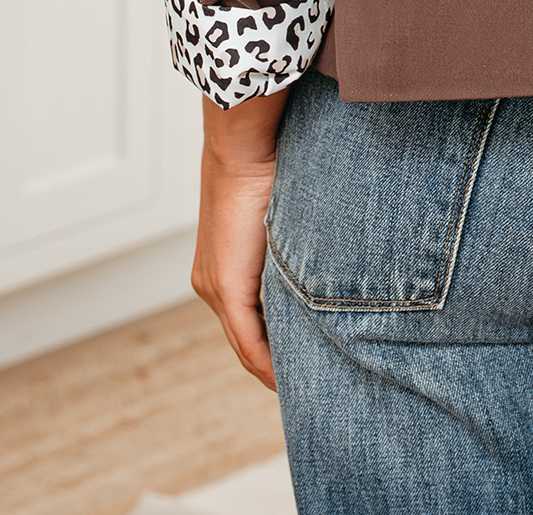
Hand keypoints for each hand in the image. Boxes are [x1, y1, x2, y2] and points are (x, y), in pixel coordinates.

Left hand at [192, 89, 291, 388]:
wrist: (244, 147)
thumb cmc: (269, 168)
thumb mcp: (281, 217)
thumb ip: (291, 245)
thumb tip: (320, 260)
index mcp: (223, 266)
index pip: (248, 320)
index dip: (272, 345)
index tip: (301, 360)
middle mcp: (212, 283)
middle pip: (245, 339)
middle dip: (274, 363)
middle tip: (307, 382)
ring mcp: (215, 287)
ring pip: (246, 343)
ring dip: (273, 365)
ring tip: (304, 385)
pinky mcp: (225, 287)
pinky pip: (247, 340)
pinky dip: (266, 362)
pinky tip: (286, 379)